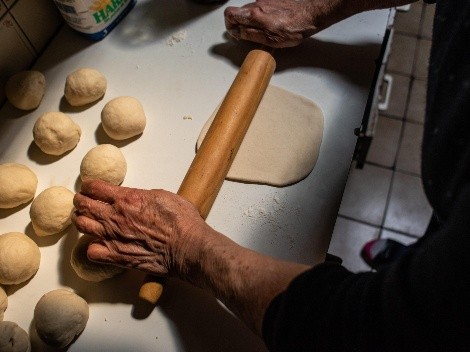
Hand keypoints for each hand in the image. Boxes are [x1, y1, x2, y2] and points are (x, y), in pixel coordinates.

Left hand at [72, 180, 207, 276]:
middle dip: (81, 201)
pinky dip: (92, 248)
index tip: (90, 188)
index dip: (89, 186)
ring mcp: (113, 237)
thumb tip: (137, 197)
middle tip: (83, 202)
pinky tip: (100, 245)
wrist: (187, 246)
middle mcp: (115, 216)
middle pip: (83, 205)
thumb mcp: (163, 196)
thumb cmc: (181, 220)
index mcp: (127, 198)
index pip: (94, 187)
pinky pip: (91, 252)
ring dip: (81, 221)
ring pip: (82, 226)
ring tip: (86, 221)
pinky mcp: (117, 256)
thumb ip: (143, 195)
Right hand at [224, 0, 343, 47]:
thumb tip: (238, 33)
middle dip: (239, 25)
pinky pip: (260, 8)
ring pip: (250, 11)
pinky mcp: (272, 0)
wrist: (311, 15)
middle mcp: (257, 4)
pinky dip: (260, 17)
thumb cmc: (294, 28)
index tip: (236, 34)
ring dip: (251, 21)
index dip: (229, 26)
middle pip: (239, 13)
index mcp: (254, 14)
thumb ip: (251, 35)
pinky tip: (270, 25)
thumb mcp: (270, 39)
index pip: (229, 14)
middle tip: (247, 36)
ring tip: (261, 32)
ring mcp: (265, 0)